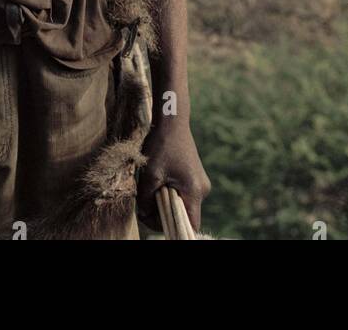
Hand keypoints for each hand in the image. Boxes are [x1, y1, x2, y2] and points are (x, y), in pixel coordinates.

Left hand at [136, 117, 210, 233]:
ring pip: (183, 203)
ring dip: (166, 201)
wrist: (172, 121)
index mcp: (195, 191)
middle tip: (146, 202)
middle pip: (185, 214)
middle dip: (164, 212)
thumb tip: (144, 216)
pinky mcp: (195, 176)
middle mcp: (202, 189)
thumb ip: (147, 199)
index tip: (155, 218)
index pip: (190, 224)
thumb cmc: (161, 146)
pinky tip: (159, 180)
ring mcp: (200, 182)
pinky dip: (170, 192)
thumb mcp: (150, 175)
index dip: (172, 226)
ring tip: (152, 186)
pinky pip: (183, 193)